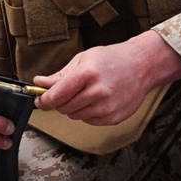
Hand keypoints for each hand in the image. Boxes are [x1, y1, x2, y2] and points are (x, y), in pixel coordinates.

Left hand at [33, 31, 180, 124]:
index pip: (56, 95)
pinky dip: (88, 112)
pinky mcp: (113, 117)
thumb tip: (39, 83)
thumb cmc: (112, 59)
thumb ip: (60, 75)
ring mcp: (107, 107)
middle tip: (69, 91)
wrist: (142, 66)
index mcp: (87, 73)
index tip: (40, 101)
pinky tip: (98, 100)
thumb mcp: (83, 59)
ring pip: (75, 116)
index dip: (44, 100)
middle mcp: (97, 92)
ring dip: (74, 107)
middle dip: (60, 102)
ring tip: (87, 92)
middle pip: (64, 107)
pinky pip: (89, 121)